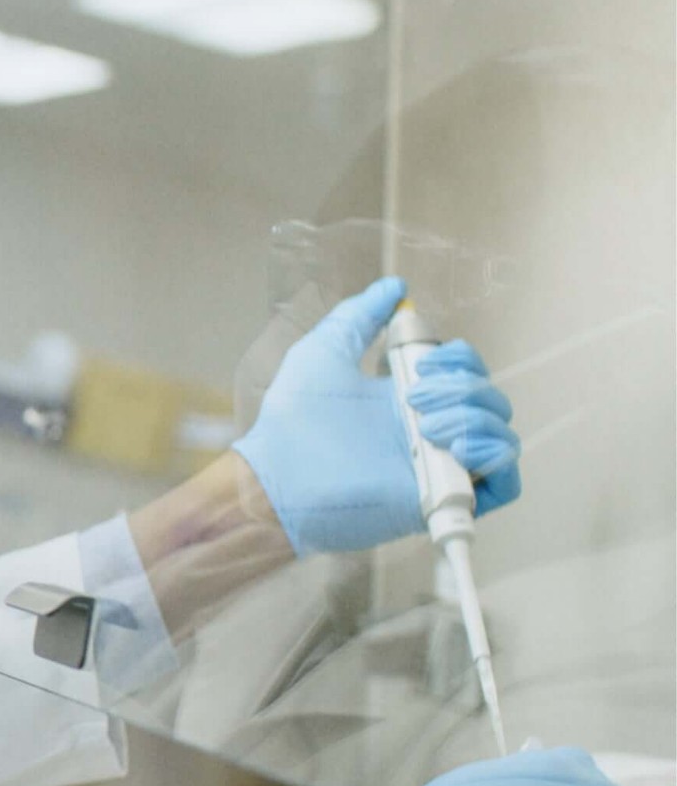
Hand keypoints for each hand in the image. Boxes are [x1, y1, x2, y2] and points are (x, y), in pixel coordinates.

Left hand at [232, 277, 521, 555]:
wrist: (281, 478)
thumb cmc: (293, 420)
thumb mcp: (325, 351)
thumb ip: (358, 315)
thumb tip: (394, 286)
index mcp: (407, 399)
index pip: (466, 372)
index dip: (459, 358)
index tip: (419, 361)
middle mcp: (429, 433)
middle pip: (489, 399)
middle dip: (463, 386)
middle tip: (413, 397)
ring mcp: (440, 467)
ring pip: (500, 435)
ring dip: (473, 417)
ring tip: (425, 426)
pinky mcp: (444, 500)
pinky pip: (505, 483)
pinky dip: (494, 456)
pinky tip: (456, 446)